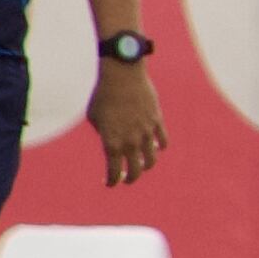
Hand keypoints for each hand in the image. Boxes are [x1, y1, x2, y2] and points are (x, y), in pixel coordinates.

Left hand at [89, 59, 167, 189]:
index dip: (112, 181)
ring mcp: (146, 132)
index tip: (110, 183)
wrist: (122, 74)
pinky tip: (155, 147)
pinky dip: (159, 147)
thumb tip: (114, 141)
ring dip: (146, 166)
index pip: (114, 172)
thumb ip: (104, 133)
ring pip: (151, 159)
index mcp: (112, 143)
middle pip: (135, 170)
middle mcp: (130, 141)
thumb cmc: (103, 95)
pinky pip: (163, 141)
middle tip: (126, 178)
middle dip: (130, 178)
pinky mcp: (157, 120)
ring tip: (141, 165)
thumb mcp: (95, 118)